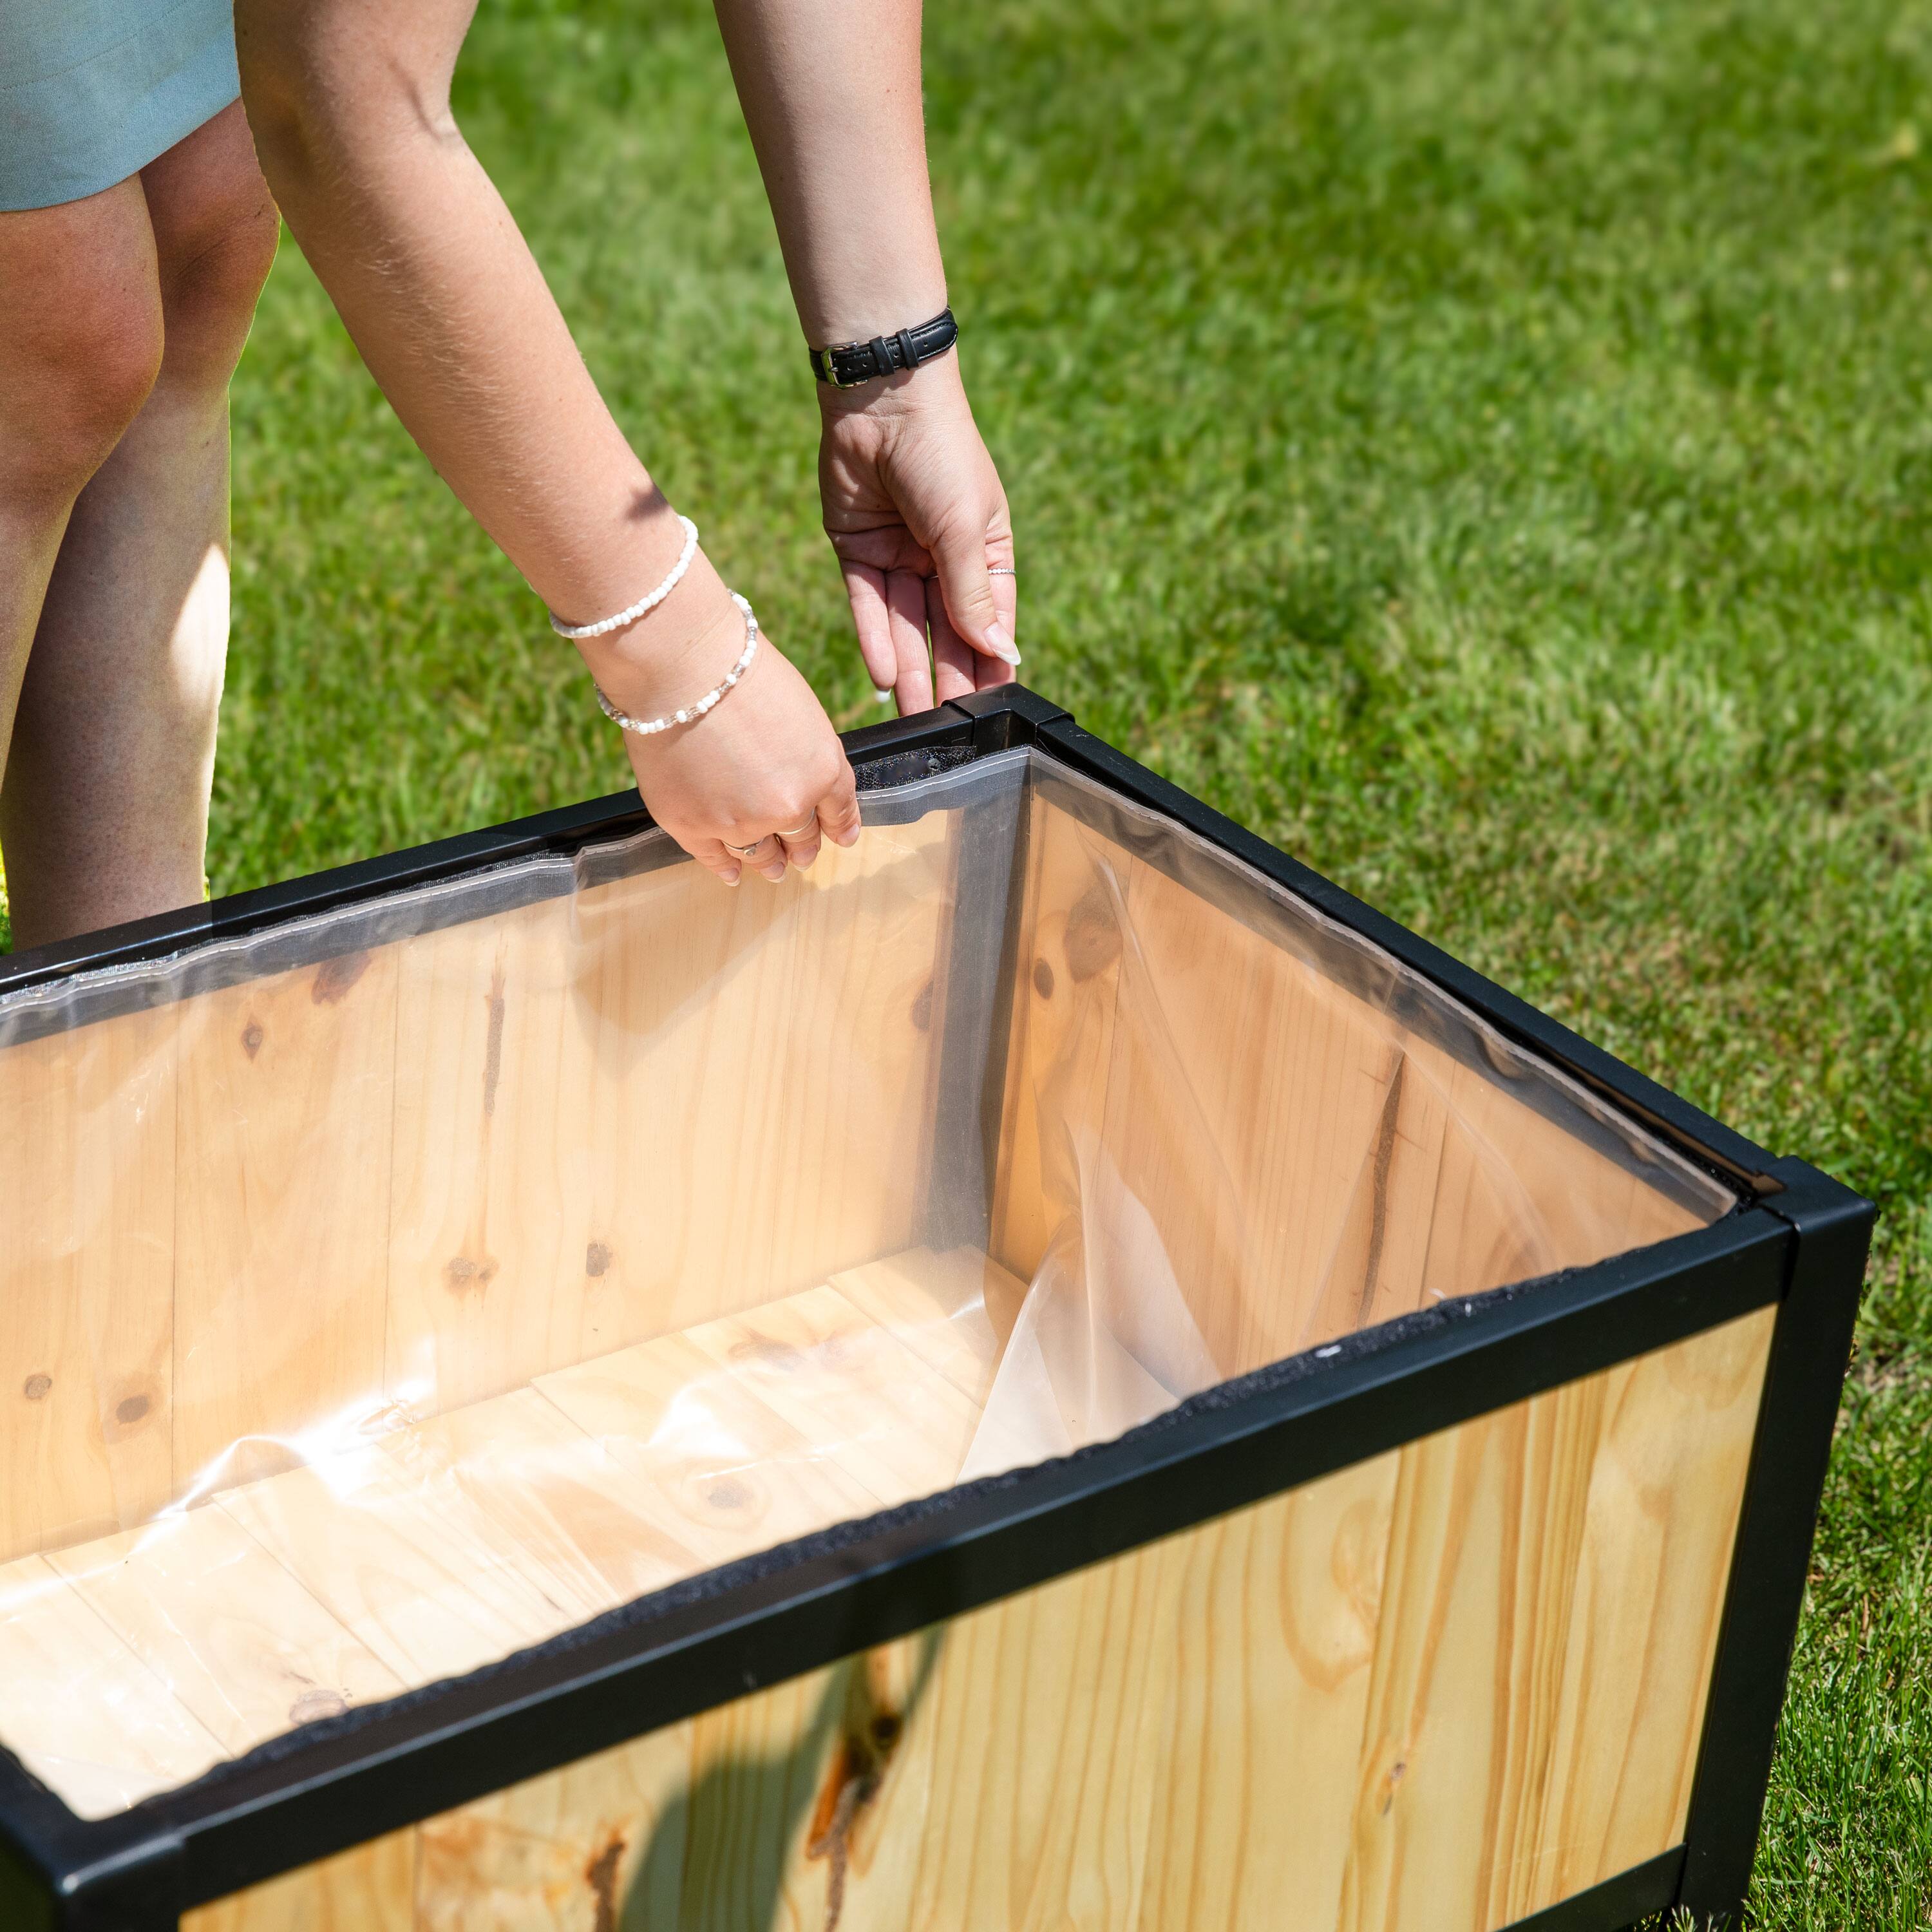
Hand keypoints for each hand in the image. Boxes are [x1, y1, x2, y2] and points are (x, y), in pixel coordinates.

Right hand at [577, 570, 858, 885]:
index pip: (839, 814)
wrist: (681, 666)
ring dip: (770, 864)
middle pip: (801, 840)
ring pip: (761, 856)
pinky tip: (731, 875)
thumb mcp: (803, 709)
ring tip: (772, 869)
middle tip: (801, 856)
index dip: (839, 829)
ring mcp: (739, 822)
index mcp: (823, 772)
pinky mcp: (692, 826)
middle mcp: (787, 807)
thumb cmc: (742, 670)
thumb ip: (812, 753)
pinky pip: (715, 859)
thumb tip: (810, 781)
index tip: (839, 839)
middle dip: (803, 848)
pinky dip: (726, 869)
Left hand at [818, 353, 1017, 714]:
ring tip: (909, 715)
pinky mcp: (858, 551)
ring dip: (907, 670)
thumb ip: (973, 595)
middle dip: (944, 678)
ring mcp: (899, 558)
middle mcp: (942, 561)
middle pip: (944, 633)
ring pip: (904, 626)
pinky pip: (867, 605)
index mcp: (984, 555)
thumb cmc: (942, 455)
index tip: (991, 709)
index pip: (989, 623)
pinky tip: (882, 675)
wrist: (881, 400)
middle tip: (944, 728)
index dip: (988, 664)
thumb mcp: (964, 529)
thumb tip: (1001, 653)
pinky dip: (873, 638)